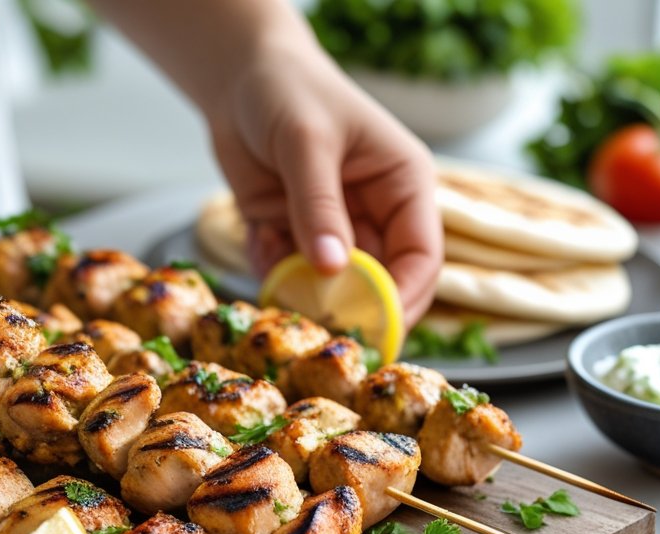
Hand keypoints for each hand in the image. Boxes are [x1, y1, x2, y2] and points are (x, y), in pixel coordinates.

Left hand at [208, 45, 440, 326]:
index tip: (376, 328)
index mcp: (403, 185)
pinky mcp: (292, 237)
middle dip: (351, 307)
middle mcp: (375, 214)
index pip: (422, 256)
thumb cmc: (289, 91)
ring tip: (276, 260)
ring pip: (330, 288)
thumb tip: (333, 267)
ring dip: (302, 292)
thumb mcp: (307, 143)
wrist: (238, 78)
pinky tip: (258, 232)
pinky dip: (270, 271)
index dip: (403, 297)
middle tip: (321, 326)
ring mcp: (333, 229)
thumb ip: (318, 205)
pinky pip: (287, 276)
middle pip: (380, 284)